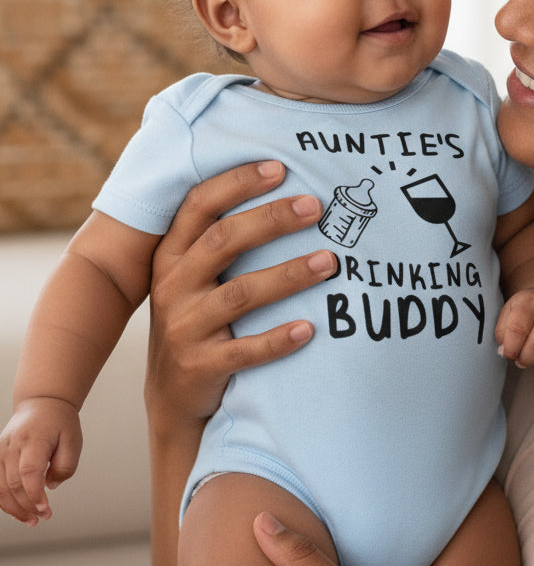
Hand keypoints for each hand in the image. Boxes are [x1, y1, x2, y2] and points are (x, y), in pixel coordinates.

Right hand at [0, 397, 81, 524]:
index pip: (29, 471)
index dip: (34, 493)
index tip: (45, 508)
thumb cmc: (60, 423)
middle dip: (27, 505)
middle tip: (44, 517)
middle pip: (13, 483)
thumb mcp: (73, 440)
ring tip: (31, 520)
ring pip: (0, 488)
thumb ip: (65, 465)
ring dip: (14, 508)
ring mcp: (0, 451)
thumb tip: (50, 487)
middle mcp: (12, 446)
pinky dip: (5, 500)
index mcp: (34, 439)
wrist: (42, 404)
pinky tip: (18, 510)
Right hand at [146, 161, 336, 430]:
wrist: (173, 397)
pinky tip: (309, 328)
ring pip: (240, 294)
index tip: (279, 168)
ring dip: (289, 275)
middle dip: (271, 220)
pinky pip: (245, 351)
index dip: (237, 184)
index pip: (199, 207)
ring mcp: (184, 328)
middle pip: (223, 242)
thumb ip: (222, 241)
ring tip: (330, 261)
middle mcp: (173, 286)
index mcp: (172, 256)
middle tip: (314, 207)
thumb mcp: (193, 278)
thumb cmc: (198, 319)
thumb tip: (288, 194)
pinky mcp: (200, 367)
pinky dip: (278, 339)